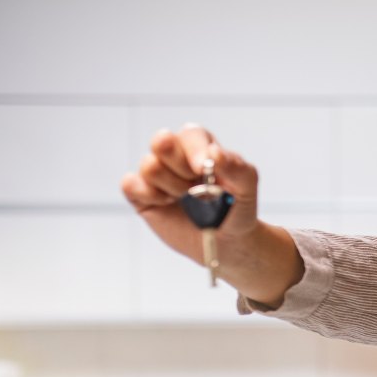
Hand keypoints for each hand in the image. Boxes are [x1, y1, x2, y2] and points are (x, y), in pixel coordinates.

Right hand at [121, 125, 301, 305]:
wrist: (225, 242)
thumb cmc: (236, 209)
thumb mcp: (246, 188)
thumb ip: (237, 168)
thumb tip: (214, 152)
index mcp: (201, 147)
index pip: (190, 134)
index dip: (194, 150)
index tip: (203, 170)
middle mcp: (176, 155)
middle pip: (161, 141)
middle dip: (179, 167)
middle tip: (194, 187)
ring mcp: (157, 174)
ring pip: (149, 165)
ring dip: (171, 187)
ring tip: (187, 200)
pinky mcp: (141, 194)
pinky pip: (130, 183)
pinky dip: (149, 196)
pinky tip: (166, 205)